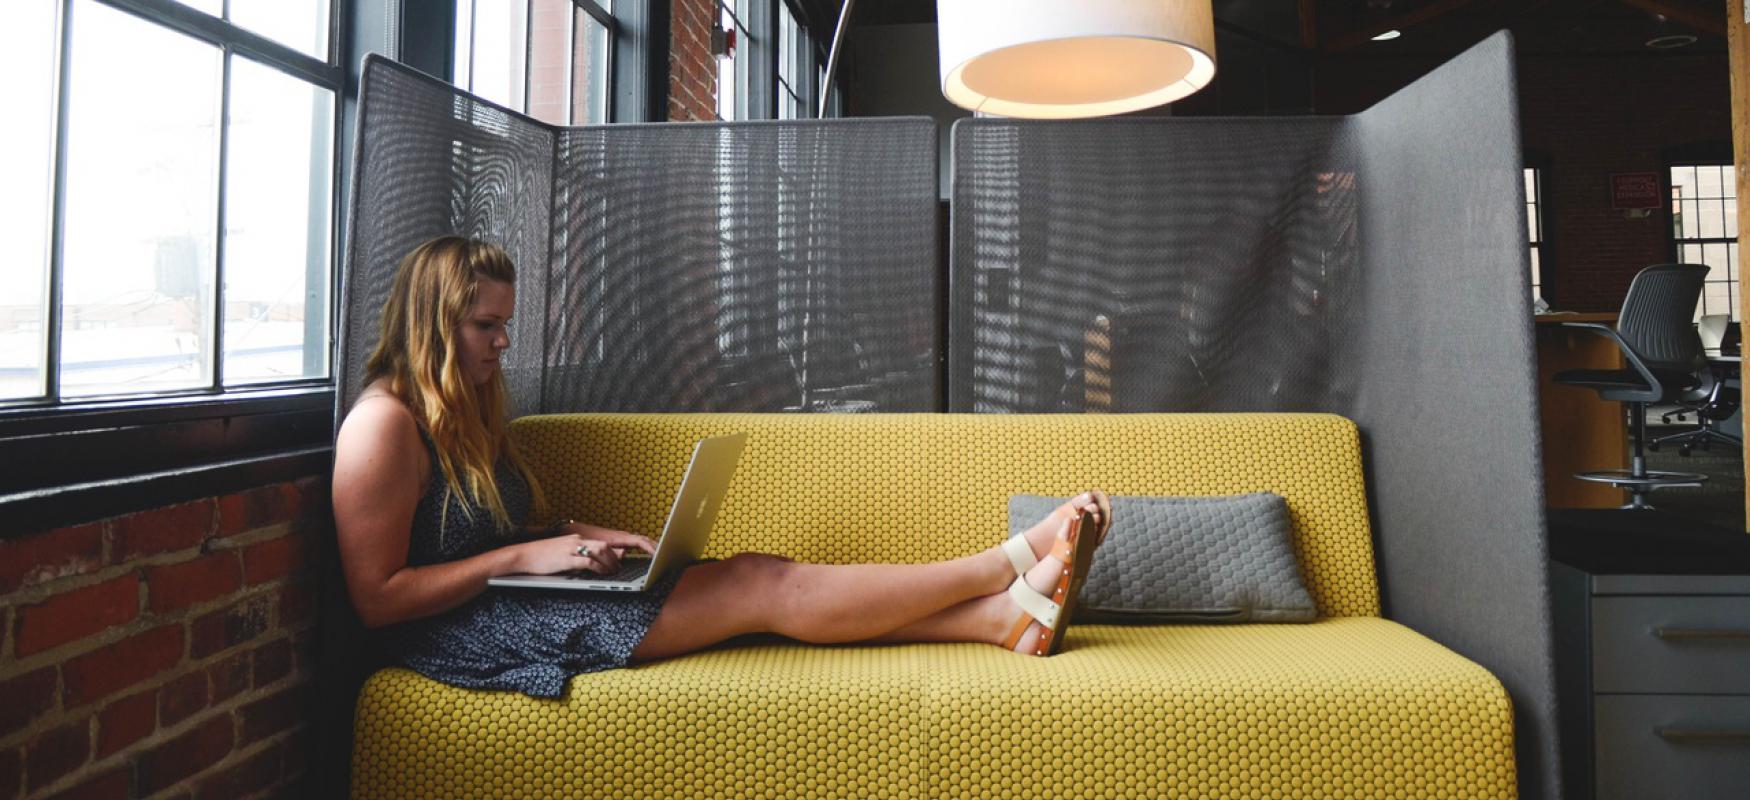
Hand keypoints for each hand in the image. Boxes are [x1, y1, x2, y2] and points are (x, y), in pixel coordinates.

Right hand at [513, 525, 655, 575]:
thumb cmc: (539, 556)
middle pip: (603, 545)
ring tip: (614, 571)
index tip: (617, 560)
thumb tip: (587, 563)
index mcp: (574, 538)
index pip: (599, 542)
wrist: (523, 555)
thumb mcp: (560, 552)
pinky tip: (602, 573)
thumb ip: (574, 555)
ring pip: (599, 551)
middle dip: (614, 557)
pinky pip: (588, 561)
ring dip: (610, 562)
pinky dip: (599, 567)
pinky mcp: (566, 559)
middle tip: (619, 568)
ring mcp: (571, 549)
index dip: (611, 551)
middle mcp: (575, 540)